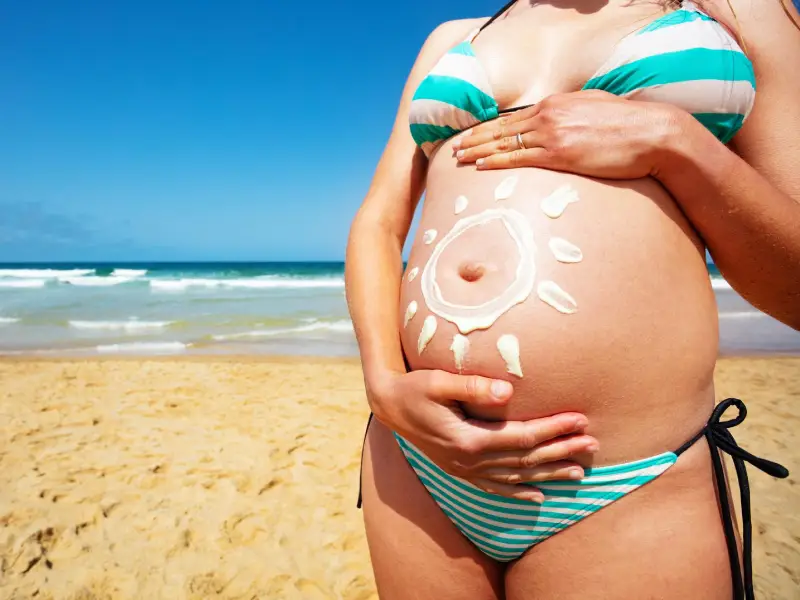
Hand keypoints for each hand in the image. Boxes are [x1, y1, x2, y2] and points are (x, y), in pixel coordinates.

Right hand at [368, 369, 598, 501]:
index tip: (580, 419)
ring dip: (548, 473)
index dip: (553, 428)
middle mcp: (469, 460)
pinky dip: (517, 492)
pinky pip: (494, 487)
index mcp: (468, 439)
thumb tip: (508, 392)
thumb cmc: (414, 387)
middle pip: (525, 459)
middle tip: (593, 444)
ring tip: (579, 472)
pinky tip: (537, 496)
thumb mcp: (438, 381)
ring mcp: (464, 469)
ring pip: (515, 476)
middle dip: (561, 451)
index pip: (521, 436)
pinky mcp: (459, 470)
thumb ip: (472, 387)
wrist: (388, 406)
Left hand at [453, 90, 679, 178]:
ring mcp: (553, 134)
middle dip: (475, 138)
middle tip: (455, 147)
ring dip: (479, 151)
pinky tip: (482, 166)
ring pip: (505, 143)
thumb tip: (556, 119)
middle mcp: (548, 115)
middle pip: (502, 129)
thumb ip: (570, 112)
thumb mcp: (593, 107)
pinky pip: (520, 159)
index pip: (512, 118)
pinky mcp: (560, 154)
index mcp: (555, 103)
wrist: (652, 134)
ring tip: (460, 158)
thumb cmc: (627, 124)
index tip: (472, 134)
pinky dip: (497, 162)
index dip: (488, 127)